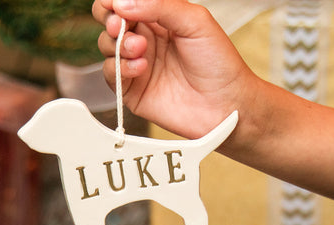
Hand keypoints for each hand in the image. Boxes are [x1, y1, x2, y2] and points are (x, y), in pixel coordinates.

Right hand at [92, 0, 254, 139]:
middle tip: (119, 24)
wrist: (227, 104)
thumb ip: (160, 5)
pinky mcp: (133, 92)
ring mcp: (137, 65)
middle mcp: (145, 40)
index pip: (125, 2)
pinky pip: (111, 75)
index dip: (114, 1)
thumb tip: (122, 2)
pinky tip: (140, 67)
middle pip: (109, 21)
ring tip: (140, 48)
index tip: (115, 4)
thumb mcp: (195, 21)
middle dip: (109, 19)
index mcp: (159, 18)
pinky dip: (120, 68)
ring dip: (118, 44)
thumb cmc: (219, 63)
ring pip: (106, 47)